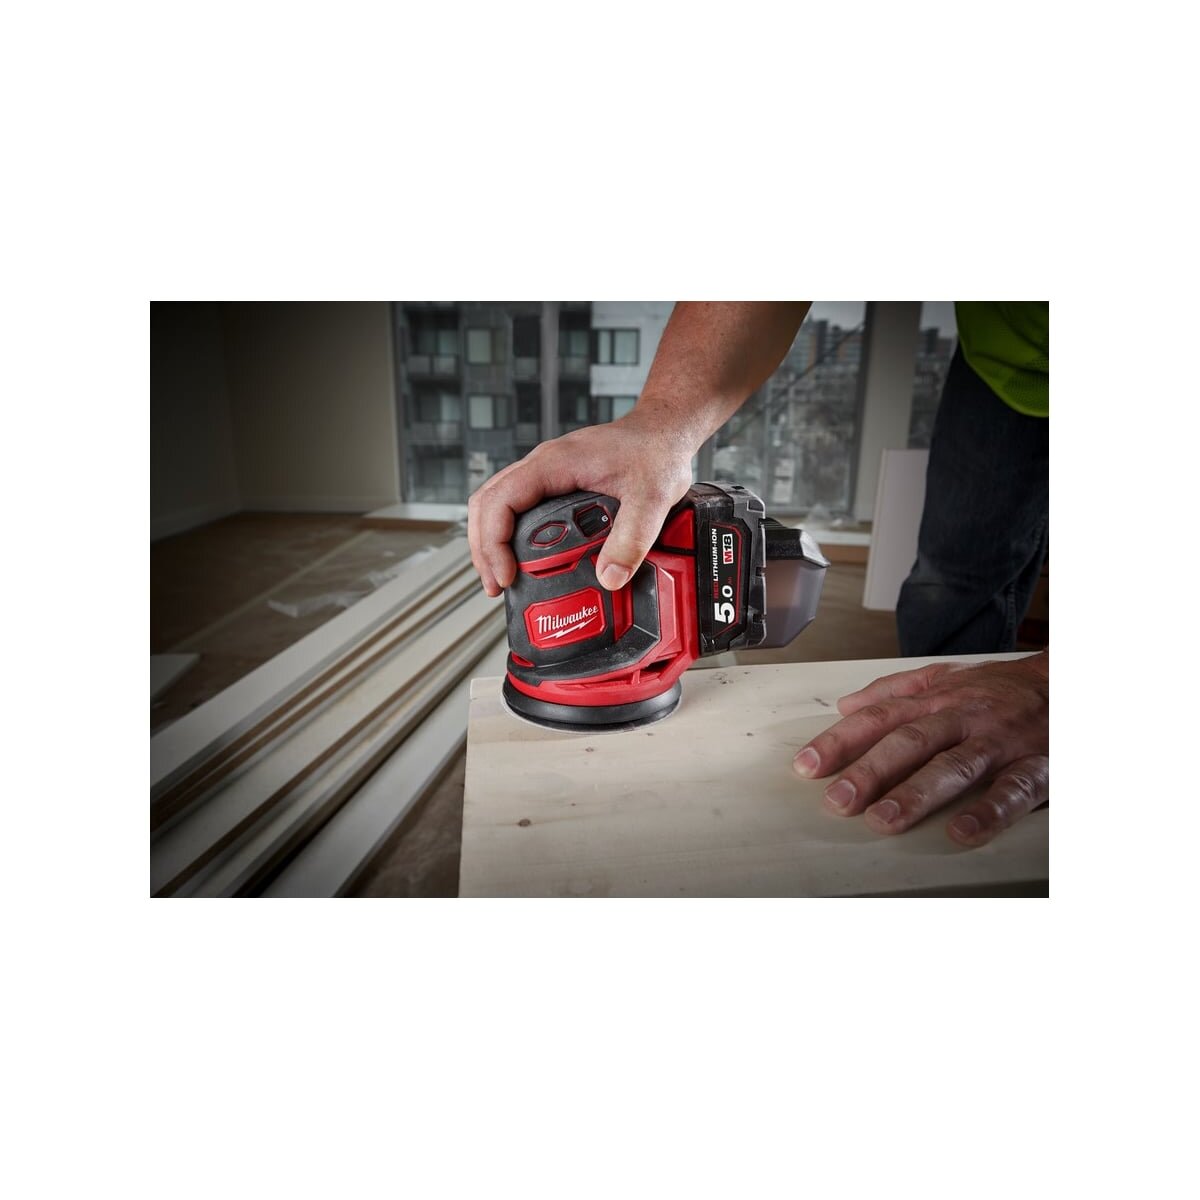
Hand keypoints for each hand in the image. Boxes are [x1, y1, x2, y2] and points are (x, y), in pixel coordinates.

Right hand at [467, 412, 697, 596]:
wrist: (665, 431)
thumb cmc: (656, 452)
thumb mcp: (652, 499)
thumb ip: (632, 539)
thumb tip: (609, 578)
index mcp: (555, 464)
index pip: (501, 500)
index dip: (494, 542)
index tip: (507, 575)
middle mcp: (543, 465)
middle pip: (487, 503)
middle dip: (484, 548)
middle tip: (497, 585)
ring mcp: (546, 473)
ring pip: (497, 503)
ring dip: (492, 541)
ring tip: (503, 577)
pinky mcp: (555, 482)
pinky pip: (517, 505)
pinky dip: (510, 533)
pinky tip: (523, 557)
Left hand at [792, 652, 1048, 846]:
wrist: (1070, 682)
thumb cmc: (1002, 687)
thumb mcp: (946, 677)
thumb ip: (894, 690)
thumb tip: (845, 704)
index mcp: (935, 701)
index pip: (878, 719)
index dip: (840, 742)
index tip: (806, 766)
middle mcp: (962, 718)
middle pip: (909, 742)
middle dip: (871, 771)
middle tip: (838, 800)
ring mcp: (999, 743)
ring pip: (954, 766)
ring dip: (917, 794)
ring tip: (884, 820)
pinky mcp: (1037, 766)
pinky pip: (1013, 790)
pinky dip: (989, 811)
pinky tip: (963, 833)